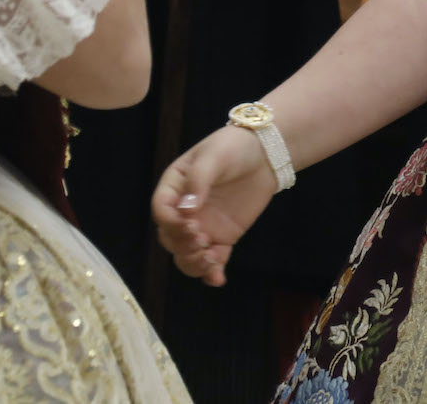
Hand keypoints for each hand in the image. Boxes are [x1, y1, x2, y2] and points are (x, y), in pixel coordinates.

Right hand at [152, 126, 279, 286]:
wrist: (266, 153)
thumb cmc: (234, 146)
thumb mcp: (214, 156)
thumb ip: (198, 180)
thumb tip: (186, 210)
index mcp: (174, 187)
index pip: (161, 211)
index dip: (171, 222)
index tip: (191, 223)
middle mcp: (184, 211)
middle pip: (170, 237)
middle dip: (183, 244)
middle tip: (202, 239)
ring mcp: (203, 226)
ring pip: (186, 255)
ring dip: (193, 263)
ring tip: (210, 260)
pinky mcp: (222, 237)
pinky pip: (213, 260)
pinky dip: (212, 273)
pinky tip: (218, 278)